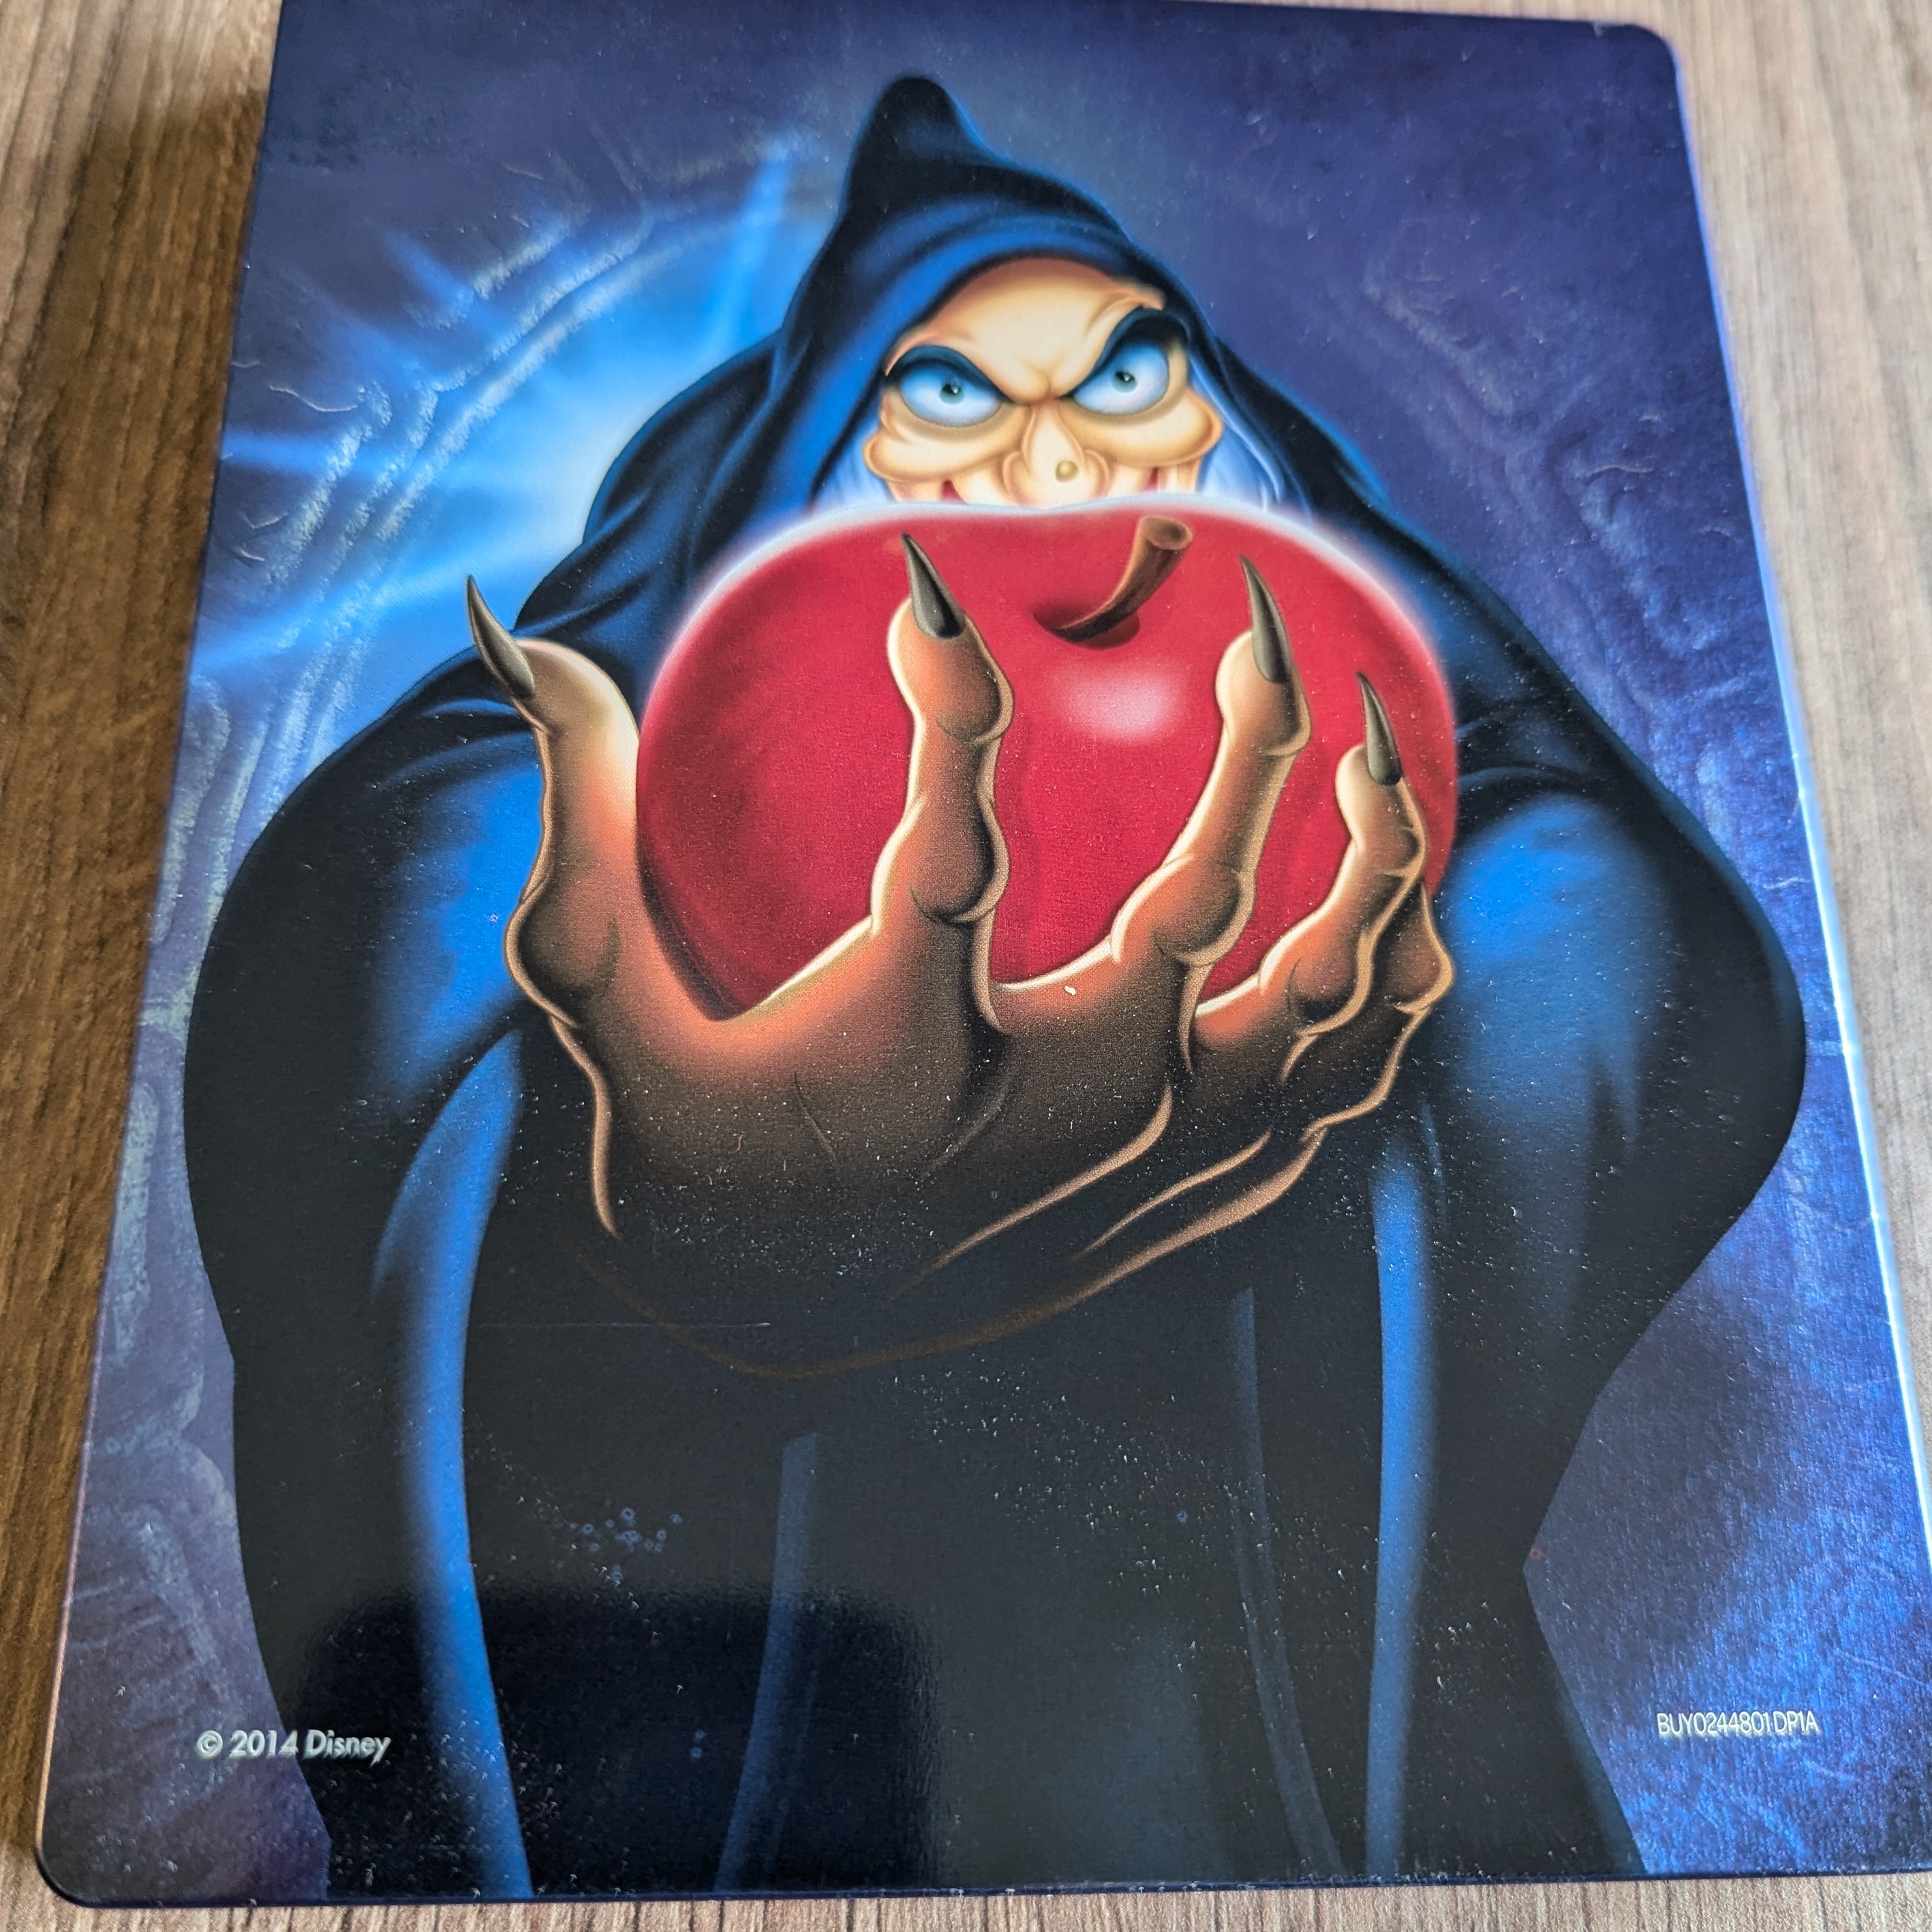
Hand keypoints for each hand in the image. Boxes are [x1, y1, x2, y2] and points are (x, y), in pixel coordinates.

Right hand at [466, 544, 1450, 1370]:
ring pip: (1320, 998)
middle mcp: (1055, 1118)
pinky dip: (1394, 982)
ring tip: (1377, 736)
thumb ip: (580, 835)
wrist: (781, 1342)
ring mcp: (1151, 1166)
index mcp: (908, 1055)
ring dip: (1375, 855)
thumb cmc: (694, 1145)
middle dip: (1254, 742)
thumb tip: (525, 636)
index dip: (957, 696)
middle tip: (1259, 621)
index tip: (936, 588)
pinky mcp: (1208, 1199)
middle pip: (1200, 909)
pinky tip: (1406, 893)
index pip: (954, 842)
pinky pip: (1349, 1082)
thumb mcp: (609, 1008)